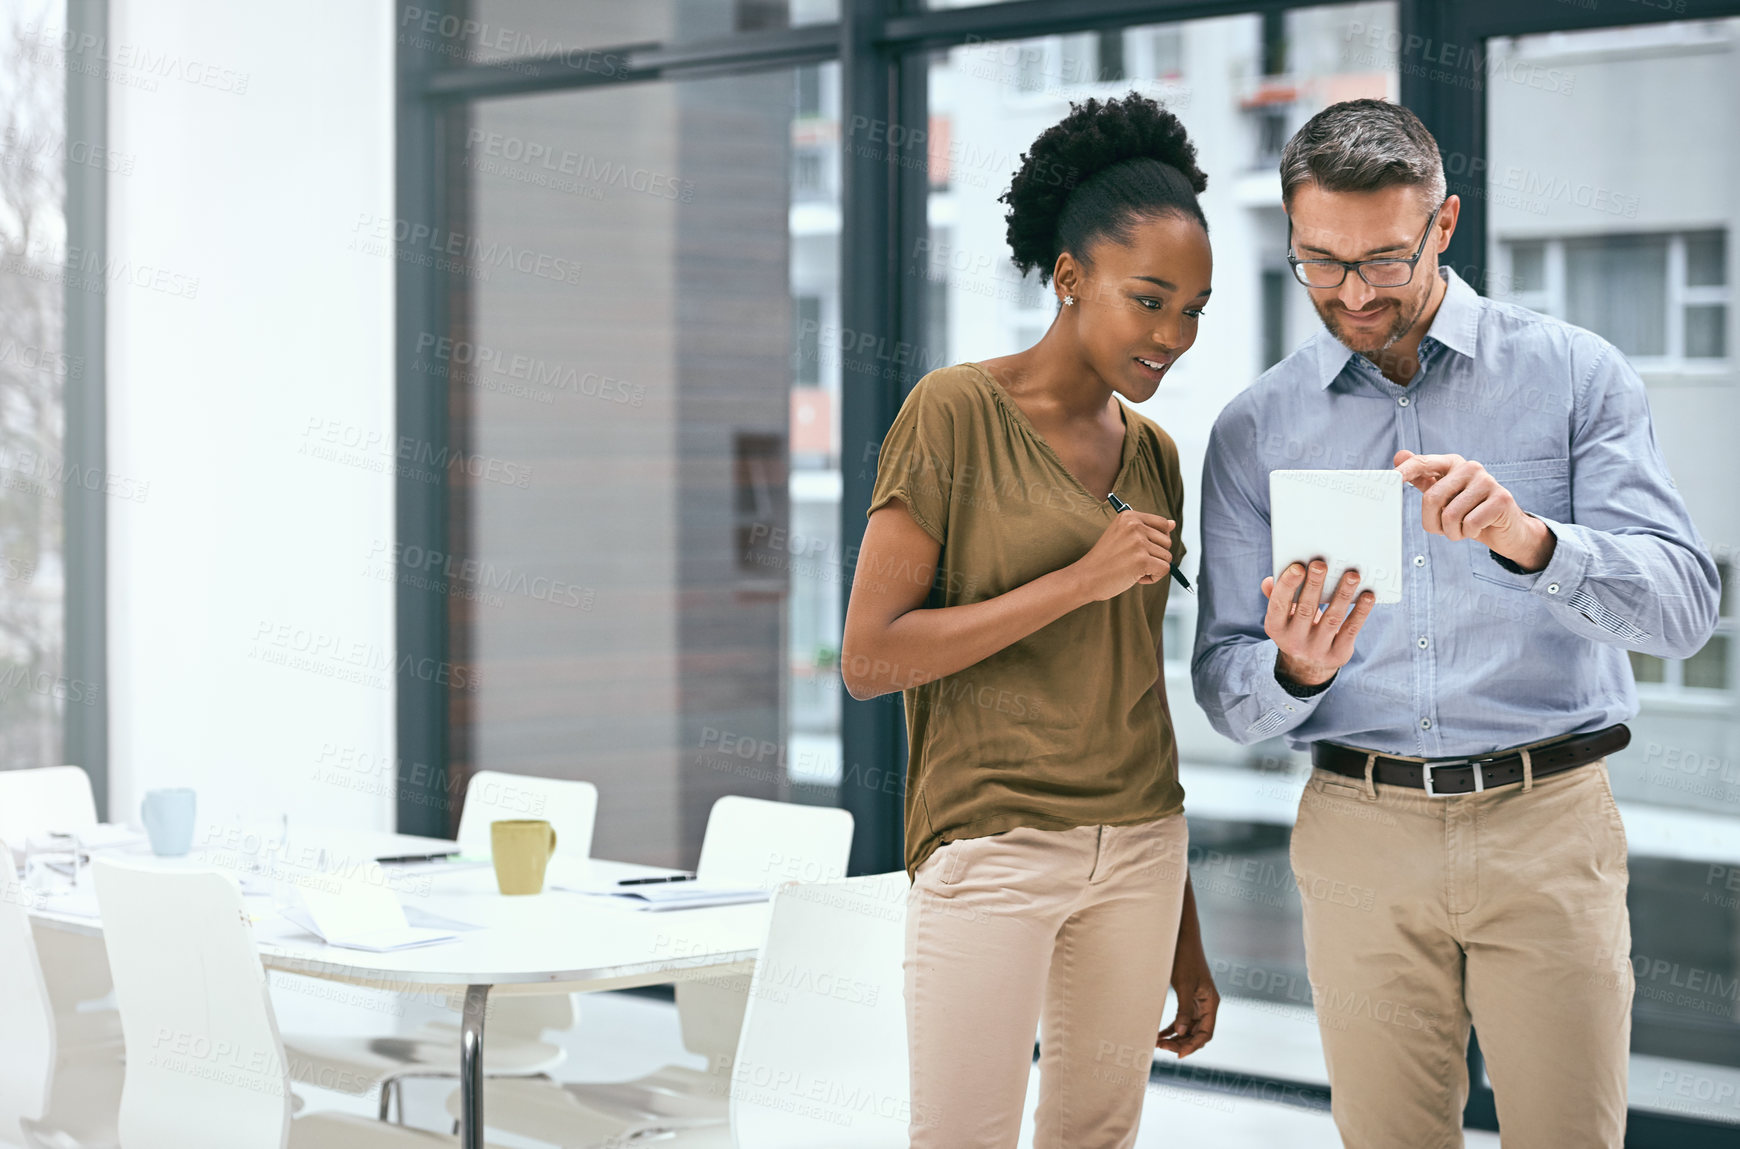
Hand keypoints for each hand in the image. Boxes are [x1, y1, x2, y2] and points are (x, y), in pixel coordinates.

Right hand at [1072, 511, 1172, 601]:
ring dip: (1153, 568)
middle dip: (1155, 556)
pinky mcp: (1142, 560)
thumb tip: (1173, 524)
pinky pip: (1164, 570)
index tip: (1140, 549)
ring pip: (1167, 557)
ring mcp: (1139, 542)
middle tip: (1132, 561)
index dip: (1157, 541)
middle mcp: (1135, 526)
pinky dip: (1153, 578)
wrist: (1086, 577)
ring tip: (1132, 569)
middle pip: (1167, 542)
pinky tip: (1135, 577)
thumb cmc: (1104, 560)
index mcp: (1129, 516)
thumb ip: (1147, 528)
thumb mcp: (1123, 536)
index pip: (1163, 524)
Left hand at [1157, 949, 1219, 1056]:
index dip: (1193, 1046)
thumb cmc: (1185, 958)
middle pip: (1197, 1033)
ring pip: (1188, 1028)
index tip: (1178, 1055)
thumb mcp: (1184, 985)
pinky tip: (1159, 1034)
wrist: (1181, 938)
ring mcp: (1197, 1002)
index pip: (1206, 1033)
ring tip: (1158, 1042)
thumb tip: (1180, 1033)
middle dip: (1181, 1043)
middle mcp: (1206, 1005)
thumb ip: (1184, 1009)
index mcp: (1211, 1003)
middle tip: (1161, 1047)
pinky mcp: (1187, 998)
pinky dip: (1172, 1027)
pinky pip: (1181, 1019)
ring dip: (1175, 1037)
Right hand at [1262, 560, 1374, 686]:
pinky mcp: (1338, 654)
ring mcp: (1317, 650)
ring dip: (1342, 594)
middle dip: (1314, 585)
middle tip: (1322, 564)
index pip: (1278, 605)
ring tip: (1351, 575)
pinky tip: (1368, 596)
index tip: (1298, 567)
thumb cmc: (1296, 628)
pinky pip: (1350, 630)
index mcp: (1275, 628)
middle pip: (1306, 609)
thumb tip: (1269, 581)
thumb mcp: (1282, 616)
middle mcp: (1294, 641)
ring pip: (1332, 619)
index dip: (1287, 585)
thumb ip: (1276, 596)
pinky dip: (1361, 612)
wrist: (1308, 666)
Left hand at [1393, 450, 1554, 569]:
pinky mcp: (1501, 499)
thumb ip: (1423, 478)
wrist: (1506, 528)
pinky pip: (1470, 523)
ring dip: (1452, 532)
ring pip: (1450, 515)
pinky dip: (1468, 533)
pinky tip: (1477, 528)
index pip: (1423, 463)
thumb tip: (1399, 455)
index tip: (1391, 478)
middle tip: (1443, 529)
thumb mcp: (1444, 496)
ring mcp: (1487, 481)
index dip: (1406, 470)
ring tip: (1463, 529)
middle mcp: (1470, 467)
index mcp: (1452, 464)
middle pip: (1432, 498)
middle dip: (1433, 523)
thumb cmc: (1470, 511)